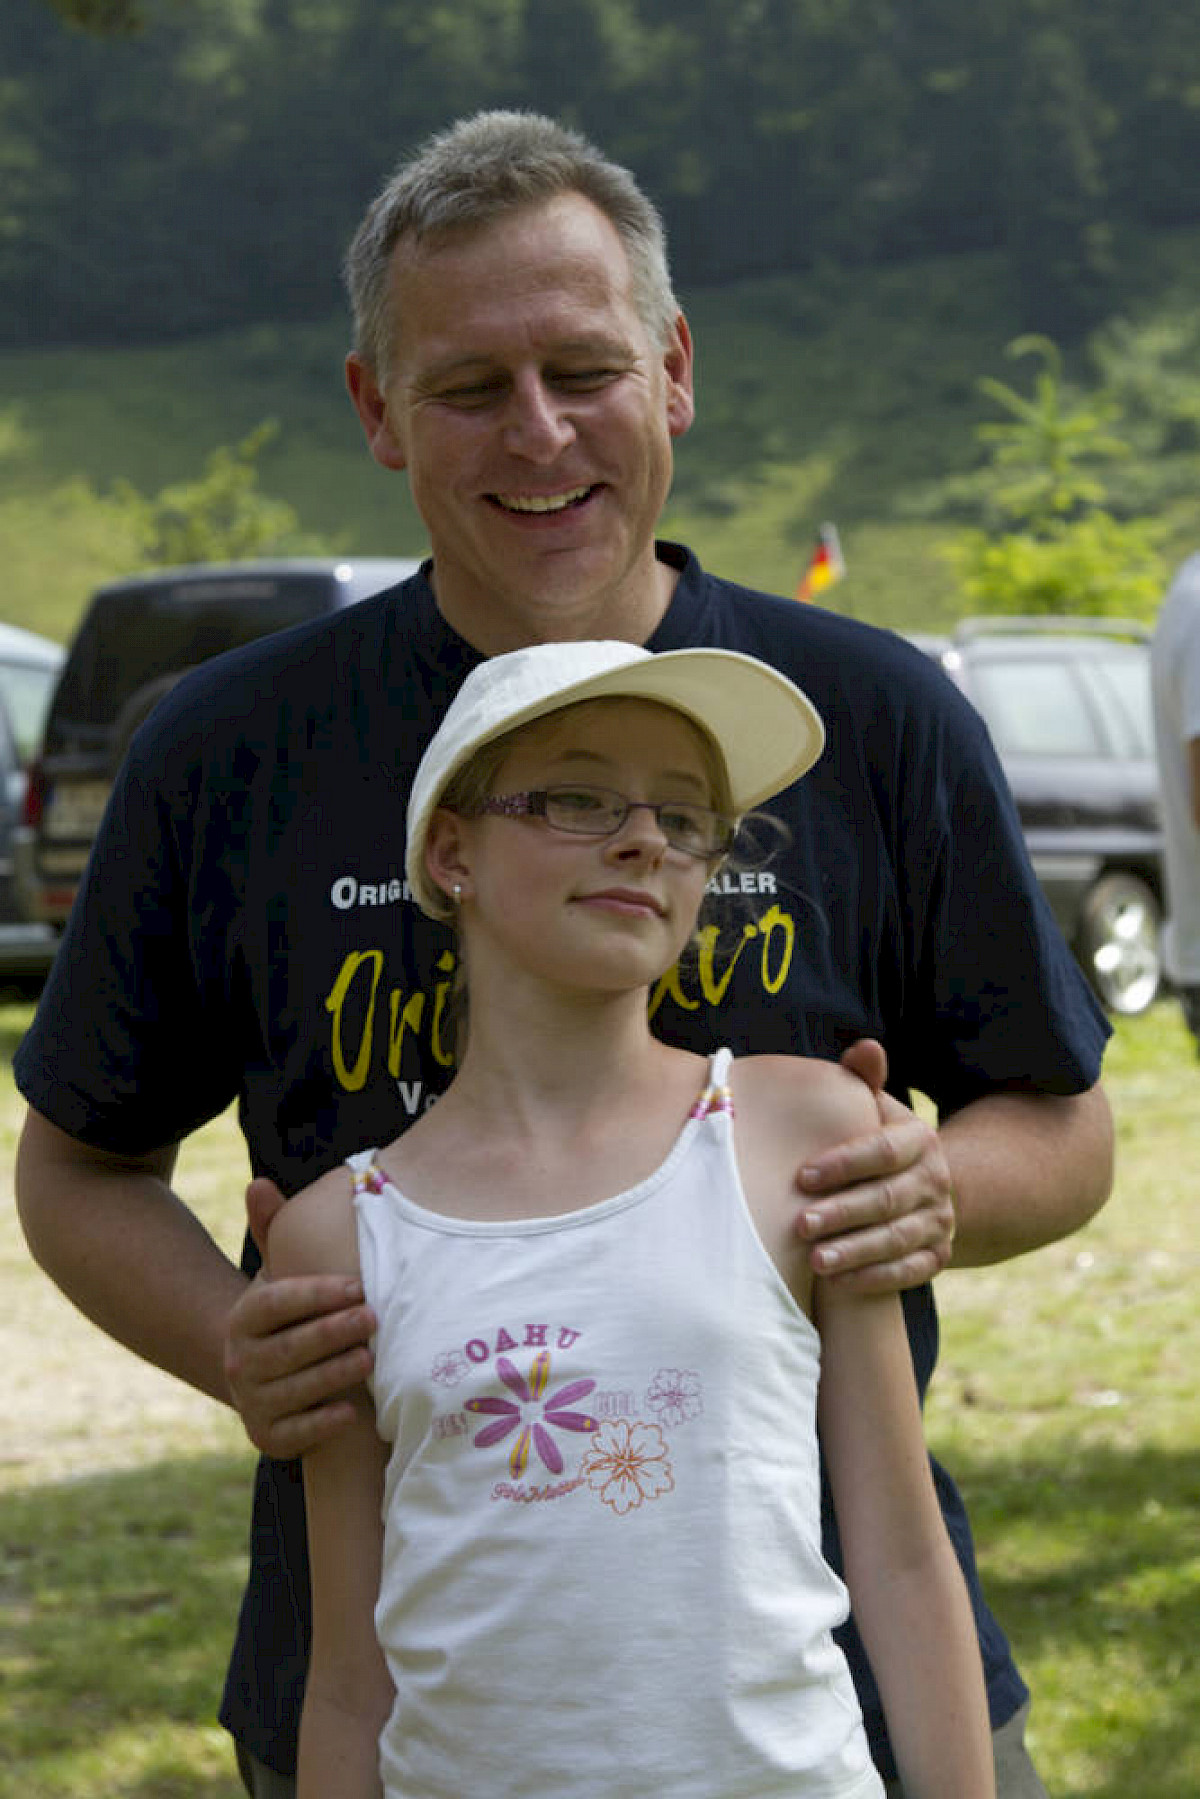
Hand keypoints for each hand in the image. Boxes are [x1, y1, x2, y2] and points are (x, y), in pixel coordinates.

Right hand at [224, 1177, 376, 1458]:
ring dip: (334, 1374)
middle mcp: (239, 1360)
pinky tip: (352, 1412)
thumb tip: (259, 1184)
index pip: (274, 1302)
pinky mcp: (267, 1437)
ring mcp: (251, 1400)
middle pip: (286, 1348)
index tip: (357, 1286)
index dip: (315, 1294)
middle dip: (331, 1333)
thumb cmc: (292, 1313)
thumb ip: (273, 1229)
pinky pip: (294, 1433)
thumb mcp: (281, 1272)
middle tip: (373, 1318)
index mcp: (243, 1316)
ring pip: (293, 1390)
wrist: (273, 1374)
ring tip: (372, 1358)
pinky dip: (322, 1424)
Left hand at [795, 1039, 956, 1292]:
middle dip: (843, 1213)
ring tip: (815, 1261)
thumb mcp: (872, 1108)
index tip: (801, 1177)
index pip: (882, 1151)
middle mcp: (936, 1180)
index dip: (843, 1164)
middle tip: (800, 1225)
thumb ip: (863, 1081)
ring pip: (899, 1239)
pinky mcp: (938, 1256)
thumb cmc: (875, 1142)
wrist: (920, 1187)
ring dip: (856, 1252)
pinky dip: (877, 1278)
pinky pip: (912, 1271)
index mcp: (919, 1139)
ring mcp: (940, 1221)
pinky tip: (840, 1283)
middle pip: (888, 1199)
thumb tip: (866, 1047)